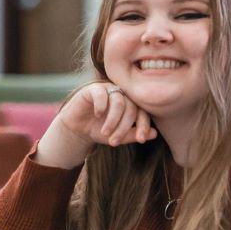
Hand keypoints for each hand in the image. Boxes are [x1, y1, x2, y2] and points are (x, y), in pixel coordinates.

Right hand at [36, 83, 157, 167]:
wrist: (77, 128)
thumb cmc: (98, 131)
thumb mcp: (117, 136)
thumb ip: (133, 135)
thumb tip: (154, 134)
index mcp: (131, 105)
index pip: (143, 112)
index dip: (143, 125)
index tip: (141, 140)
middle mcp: (122, 95)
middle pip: (131, 108)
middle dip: (124, 127)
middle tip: (114, 141)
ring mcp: (108, 90)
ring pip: (118, 102)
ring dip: (112, 120)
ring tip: (105, 132)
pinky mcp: (93, 88)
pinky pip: (102, 94)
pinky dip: (101, 106)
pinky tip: (97, 116)